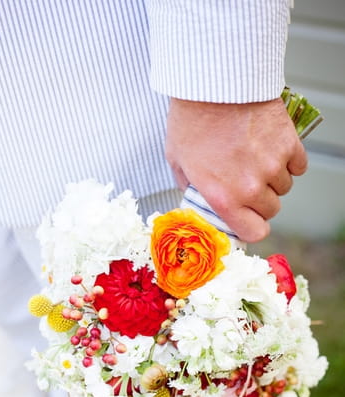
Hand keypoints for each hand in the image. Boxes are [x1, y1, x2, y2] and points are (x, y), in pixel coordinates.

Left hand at [166, 98, 307, 241]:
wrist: (213, 83)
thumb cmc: (192, 118)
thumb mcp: (178, 161)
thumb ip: (191, 186)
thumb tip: (198, 196)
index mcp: (223, 198)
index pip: (254, 233)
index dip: (251, 227)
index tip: (247, 219)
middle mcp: (251, 187)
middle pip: (271, 210)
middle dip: (260, 200)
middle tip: (247, 182)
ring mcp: (273, 165)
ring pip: (285, 187)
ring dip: (274, 178)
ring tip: (256, 159)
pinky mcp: (289, 143)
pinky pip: (298, 165)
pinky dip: (289, 160)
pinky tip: (272, 149)